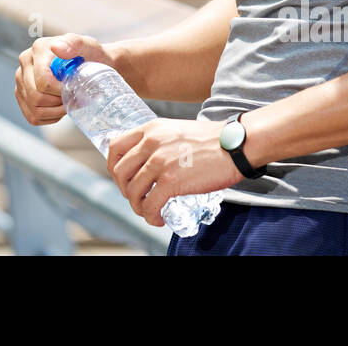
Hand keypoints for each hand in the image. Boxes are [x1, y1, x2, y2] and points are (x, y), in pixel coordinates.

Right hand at [14, 33, 115, 125]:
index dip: (60, 92)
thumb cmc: (91, 55)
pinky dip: (49, 117)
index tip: (74, 90)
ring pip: (33, 109)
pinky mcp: (22, 94)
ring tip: (68, 102)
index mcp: (38, 49)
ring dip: (54, 112)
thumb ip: (74, 43)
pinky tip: (59, 107)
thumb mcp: (89, 46)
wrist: (91, 63)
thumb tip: (56, 47)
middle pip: (35, 96)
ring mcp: (21, 79)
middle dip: (57, 103)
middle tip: (73, 98)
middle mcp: (26, 62)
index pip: (43, 81)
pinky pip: (32, 116)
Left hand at [106, 117, 242, 227]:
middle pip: (120, 171)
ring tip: (148, 211)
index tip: (122, 178)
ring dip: (137, 206)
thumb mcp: (176, 130)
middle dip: (124, 189)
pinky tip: (158, 219)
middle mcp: (150, 143)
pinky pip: (150, 204)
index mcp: (150, 128)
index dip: (113, 166)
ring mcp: (159, 162)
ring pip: (132, 191)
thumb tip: (148, 161)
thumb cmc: (211, 140)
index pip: (115, 147)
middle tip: (137, 197)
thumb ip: (159, 141)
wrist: (234, 145)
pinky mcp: (171, 181)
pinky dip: (150, 216)